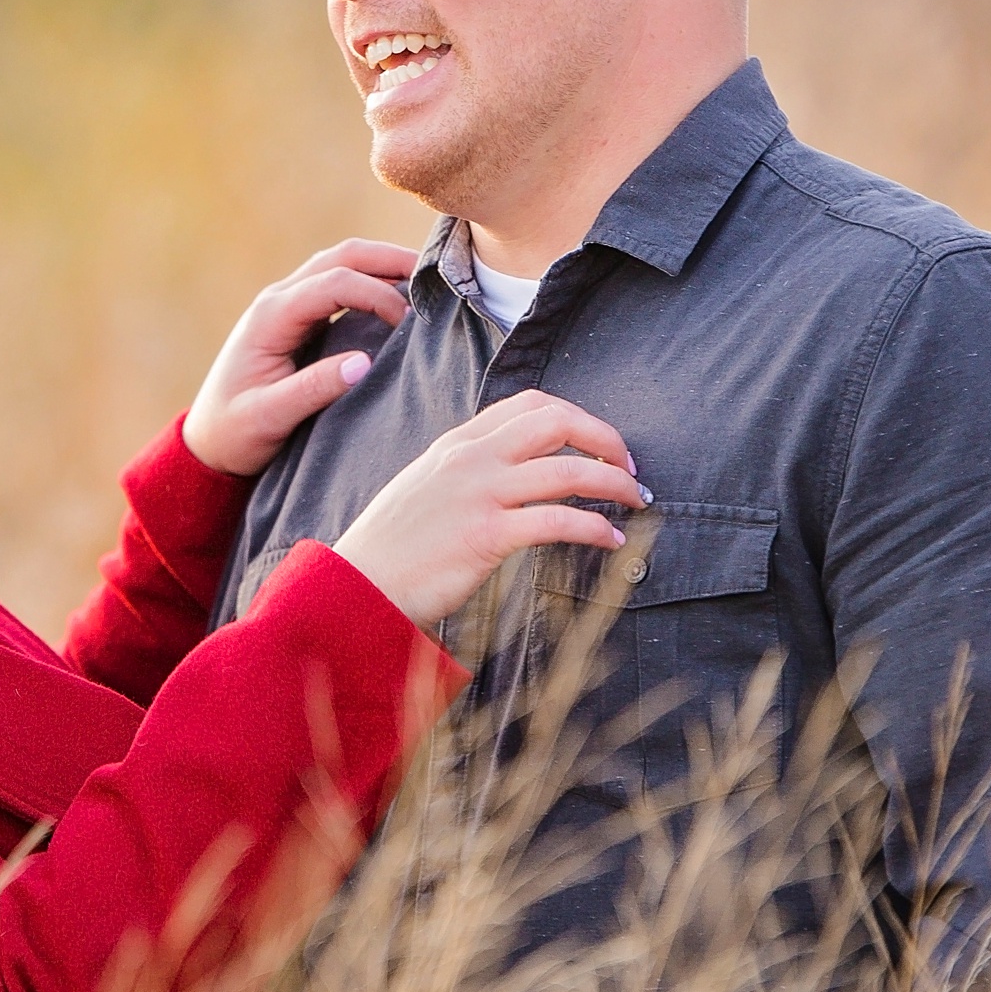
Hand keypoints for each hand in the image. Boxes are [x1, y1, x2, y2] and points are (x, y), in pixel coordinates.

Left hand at [181, 242, 421, 477]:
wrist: (206, 443)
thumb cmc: (234, 433)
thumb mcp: (270, 417)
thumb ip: (313, 389)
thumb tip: (363, 365)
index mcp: (271, 316)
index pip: (333, 283)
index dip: (375, 294)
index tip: (407, 323)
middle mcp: (278, 300)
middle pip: (340, 257)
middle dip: (386, 259)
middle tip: (431, 273)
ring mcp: (286, 306)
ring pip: (339, 264)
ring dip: (380, 265)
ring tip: (421, 279)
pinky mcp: (297, 319)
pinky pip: (336, 285)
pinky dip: (369, 282)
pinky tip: (396, 296)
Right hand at [330, 391, 647, 634]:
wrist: (354, 587)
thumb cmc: (390, 550)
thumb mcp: (424, 489)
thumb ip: (465, 473)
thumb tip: (509, 478)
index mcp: (458, 442)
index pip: (531, 404)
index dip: (577, 416)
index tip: (599, 443)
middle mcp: (472, 458)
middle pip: (558, 422)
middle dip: (606, 440)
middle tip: (629, 468)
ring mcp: (479, 494)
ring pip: (569, 470)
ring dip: (613, 484)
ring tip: (635, 502)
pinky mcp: (487, 536)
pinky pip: (558, 521)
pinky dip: (595, 528)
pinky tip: (611, 541)